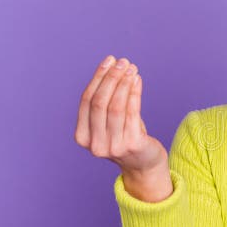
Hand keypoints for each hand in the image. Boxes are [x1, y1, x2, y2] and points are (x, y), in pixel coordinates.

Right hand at [74, 54, 167, 174]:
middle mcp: (94, 144)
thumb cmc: (126, 137)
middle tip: (122, 62)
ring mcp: (113, 146)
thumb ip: (105, 101)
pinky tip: (137, 80)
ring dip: (124, 83)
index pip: (86, 101)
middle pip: (99, 102)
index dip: (97, 78)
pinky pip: (132, 113)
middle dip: (111, 78)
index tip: (109, 61)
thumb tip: (112, 67)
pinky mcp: (132, 145)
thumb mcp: (109, 122)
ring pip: (116, 106)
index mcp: (82, 137)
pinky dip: (134, 93)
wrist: (144, 165)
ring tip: (132, 68)